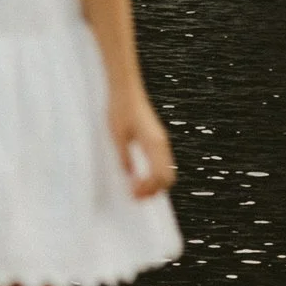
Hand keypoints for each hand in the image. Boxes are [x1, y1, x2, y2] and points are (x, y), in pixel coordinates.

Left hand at [108, 83, 174, 198]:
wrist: (125, 89)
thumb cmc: (120, 109)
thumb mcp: (117, 137)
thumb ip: (124, 158)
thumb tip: (129, 176)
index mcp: (154, 144)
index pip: (160, 176)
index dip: (149, 189)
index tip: (133, 193)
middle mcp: (162, 144)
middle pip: (167, 177)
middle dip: (154, 190)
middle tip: (135, 196)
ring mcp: (161, 141)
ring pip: (166, 170)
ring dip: (154, 183)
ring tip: (136, 188)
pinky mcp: (156, 138)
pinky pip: (162, 162)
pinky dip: (154, 173)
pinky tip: (140, 175)